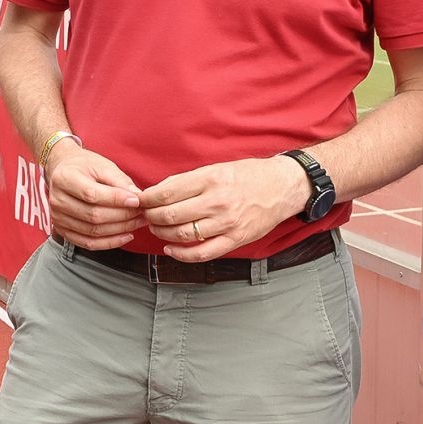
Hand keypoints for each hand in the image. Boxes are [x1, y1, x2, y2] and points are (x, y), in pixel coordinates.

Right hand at [44, 144, 144, 248]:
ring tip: (137, 222)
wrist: (64, 171)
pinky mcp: (62, 231)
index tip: (137, 201)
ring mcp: (58, 218)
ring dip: (120, 230)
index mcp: (65, 178)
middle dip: (123, 216)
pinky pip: (88, 243)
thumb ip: (120, 181)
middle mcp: (57, 200)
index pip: (92, 195)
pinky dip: (109, 242)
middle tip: (142, 213)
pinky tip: (125, 236)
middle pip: (94, 215)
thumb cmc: (84, 166)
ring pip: (93, 231)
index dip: (117, 200)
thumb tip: (137, 197)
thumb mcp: (103, 165)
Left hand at [140, 156, 307, 261]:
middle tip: (145, 215)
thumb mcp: (218, 168)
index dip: (148, 199)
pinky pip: (202, 254)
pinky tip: (170, 249)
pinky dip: (181, 255)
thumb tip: (159, 192)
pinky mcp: (235, 239)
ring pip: (181, 235)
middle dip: (150, 217)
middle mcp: (217, 201)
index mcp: (210, 179)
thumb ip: (190, 181)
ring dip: (162, 234)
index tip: (140, 200)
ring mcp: (226, 223)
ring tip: (156, 229)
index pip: (167, 192)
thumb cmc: (248, 175)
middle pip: (170, 215)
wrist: (282, 187)